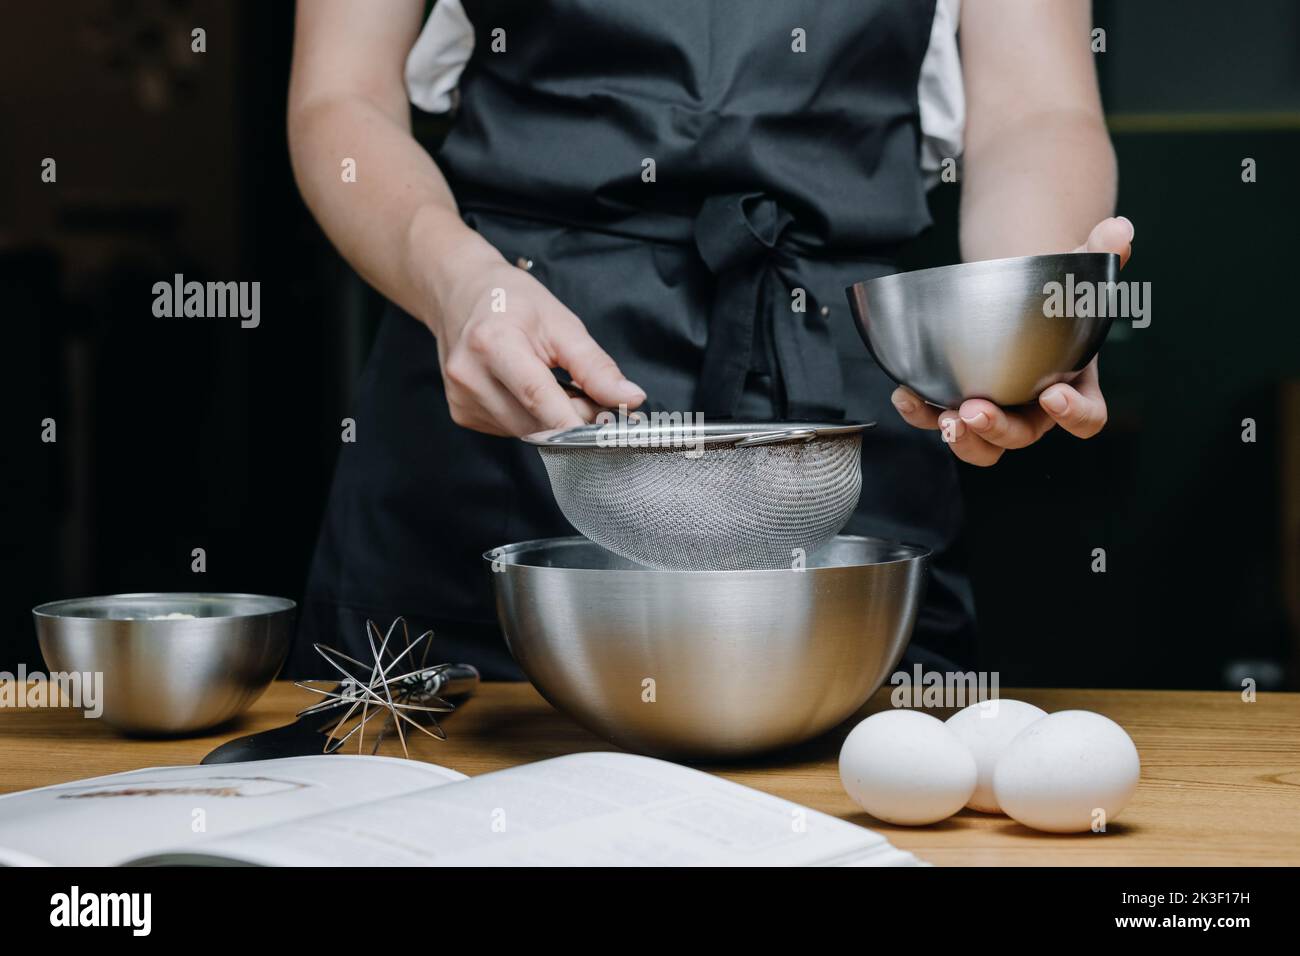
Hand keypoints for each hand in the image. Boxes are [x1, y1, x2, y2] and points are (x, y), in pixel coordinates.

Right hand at [430, 258, 645, 436]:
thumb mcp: (561, 322)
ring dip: (551, 421)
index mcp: (493, 343)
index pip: (537, 396)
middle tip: (586, 393)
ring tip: (553, 384)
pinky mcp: (462, 414)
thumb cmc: (511, 301)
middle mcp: (470, 375)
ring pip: (525, 432)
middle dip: (571, 417)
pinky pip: (509, 430)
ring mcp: (462, 399)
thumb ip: (595, 366)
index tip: (604, 435)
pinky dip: (530, 419)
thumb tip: (629, 398)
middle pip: (535, 421)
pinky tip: (526, 393)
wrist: (460, 293)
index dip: (573, 421)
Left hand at [890, 216, 1133, 465]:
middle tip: (976, 411)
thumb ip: (1101, 255)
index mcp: (1073, 387)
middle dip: (999, 428)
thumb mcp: (1077, 270)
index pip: (1086, 418)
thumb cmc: (1052, 292)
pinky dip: (921, 412)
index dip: (1074, 414)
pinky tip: (906, 395)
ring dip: (962, 438)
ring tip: (945, 419)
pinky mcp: (956, 406)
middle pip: (1022, 436)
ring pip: (981, 445)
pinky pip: (938, 419)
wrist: (1014, 294)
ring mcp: (994, 412)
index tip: (1055, 395)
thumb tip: (1120, 229)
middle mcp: (1032, 410)